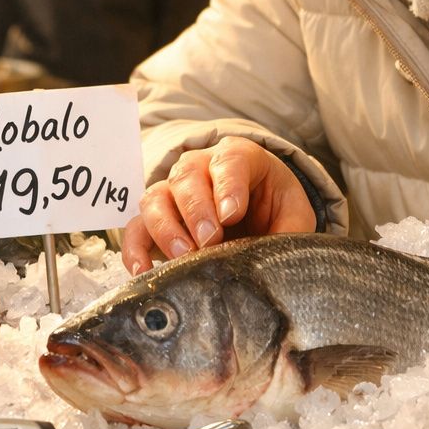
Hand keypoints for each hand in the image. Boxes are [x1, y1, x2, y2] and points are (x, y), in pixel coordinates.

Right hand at [120, 137, 316, 273]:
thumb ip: (289, 232)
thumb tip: (278, 264)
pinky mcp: (156, 220)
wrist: (259, 212)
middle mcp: (200, 167)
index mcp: (239, 157)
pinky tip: (143, 270)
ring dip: (166, 228)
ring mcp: (173, 192)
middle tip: (210, 240)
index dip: (228, 186)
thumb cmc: (274, 208)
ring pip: (155, 198)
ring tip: (183, 256)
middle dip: (196, 210)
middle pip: (186, 176)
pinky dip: (135, 249)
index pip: (229, 161)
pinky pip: (136, 229)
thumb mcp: (294, 215)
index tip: (232, 214)